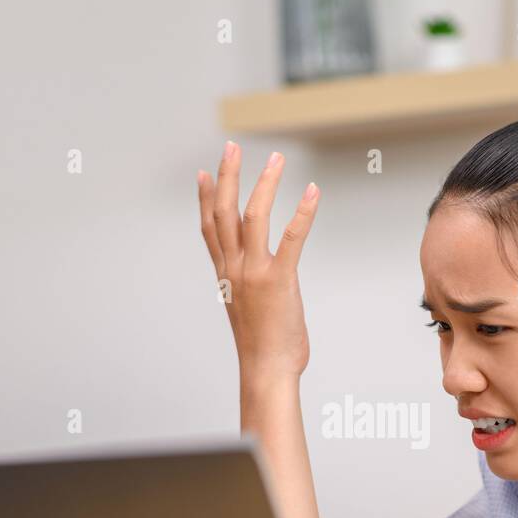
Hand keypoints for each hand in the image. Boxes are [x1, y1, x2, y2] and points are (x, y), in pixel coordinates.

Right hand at [197, 141, 319, 383]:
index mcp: (226, 275)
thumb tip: (257, 284)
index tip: (205, 172)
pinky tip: (312, 191)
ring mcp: (254, 273)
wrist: (266, 370)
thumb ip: (248, 289)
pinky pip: (291, 238)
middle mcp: (235, 269)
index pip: (209, 228)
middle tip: (233, 147)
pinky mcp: (279, 280)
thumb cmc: (263, 347)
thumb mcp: (247, 311)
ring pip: (253, 216)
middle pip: (224, 212)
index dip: (205, 198)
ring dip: (265, 183)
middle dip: (228, 176)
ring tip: (277, 159)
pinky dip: (302, 212)